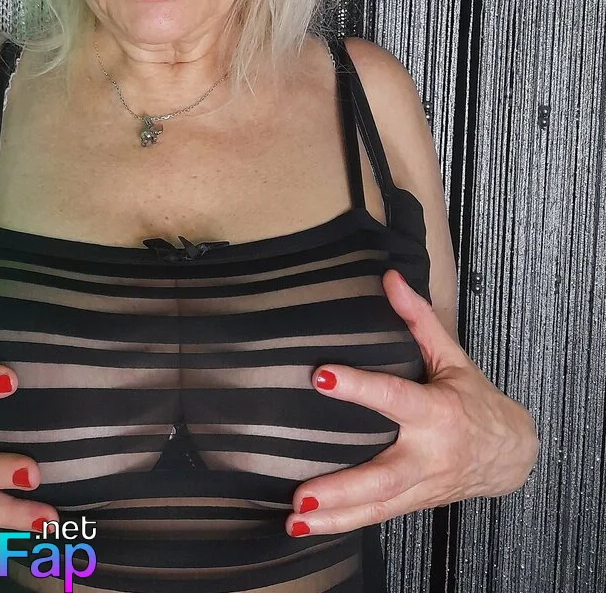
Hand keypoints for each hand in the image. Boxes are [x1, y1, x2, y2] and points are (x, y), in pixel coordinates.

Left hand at [286, 268, 538, 535]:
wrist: (511, 453)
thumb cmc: (477, 400)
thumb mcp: (453, 357)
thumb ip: (419, 319)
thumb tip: (389, 278)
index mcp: (438, 413)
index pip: (394, 398)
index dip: (358, 387)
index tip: (320, 376)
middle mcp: (429, 455)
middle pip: (384, 476)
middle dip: (342, 489)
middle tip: (302, 495)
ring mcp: (422, 486)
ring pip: (376, 507)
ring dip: (334, 518)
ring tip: (295, 521)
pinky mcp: (414, 502)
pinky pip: (376, 517)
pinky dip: (342, 524)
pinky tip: (306, 529)